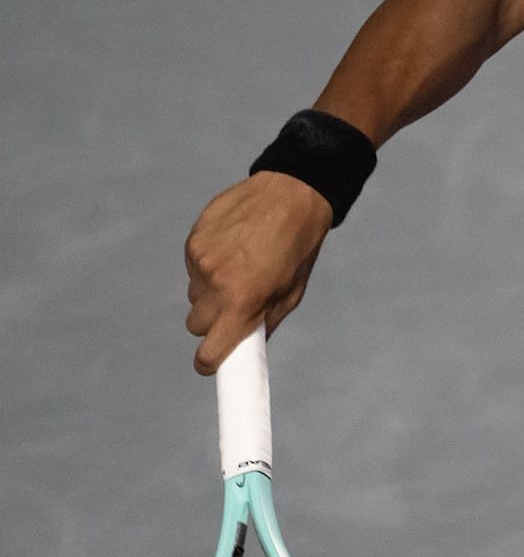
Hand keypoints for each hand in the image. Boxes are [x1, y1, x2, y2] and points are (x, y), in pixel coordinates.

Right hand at [183, 170, 332, 373]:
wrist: (291, 195)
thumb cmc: (298, 247)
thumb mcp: (291, 293)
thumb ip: (263, 323)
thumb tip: (244, 346)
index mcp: (242, 302)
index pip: (208, 352)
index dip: (210, 360)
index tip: (213, 361)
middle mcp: (215, 284)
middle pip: (196, 325)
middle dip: (212, 321)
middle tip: (234, 303)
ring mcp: (200, 261)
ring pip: (194, 295)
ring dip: (209, 290)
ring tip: (239, 267)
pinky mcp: (192, 241)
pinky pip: (192, 268)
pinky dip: (206, 265)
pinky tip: (231, 248)